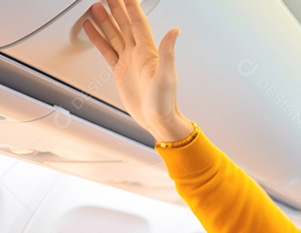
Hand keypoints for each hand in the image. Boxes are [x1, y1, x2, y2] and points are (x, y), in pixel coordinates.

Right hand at [84, 0, 193, 142]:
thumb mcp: (167, 76)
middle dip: (116, 8)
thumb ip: (168, 52)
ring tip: (95, 6)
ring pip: (114, 35)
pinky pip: (106, 50)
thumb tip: (175, 32)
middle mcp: (137, 54)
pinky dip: (98, 39)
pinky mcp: (120, 71)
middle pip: (124, 24)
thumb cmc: (165, 102)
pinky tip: (91, 29)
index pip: (138, 23)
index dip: (131, 7)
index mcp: (148, 52)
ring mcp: (128, 61)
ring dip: (105, 20)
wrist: (158, 120)